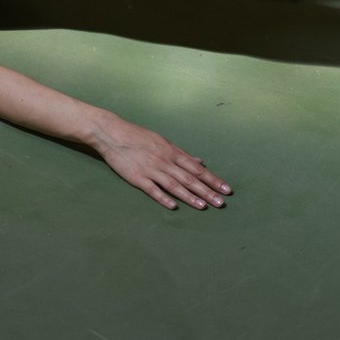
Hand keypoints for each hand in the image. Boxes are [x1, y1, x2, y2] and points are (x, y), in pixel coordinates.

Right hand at [91, 117, 231, 210]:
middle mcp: (165, 161)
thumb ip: (182, 154)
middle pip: (189, 178)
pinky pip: (153, 189)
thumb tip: (200, 162)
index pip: (197, 169)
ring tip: (204, 206)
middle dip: (207, 191)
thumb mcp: (163, 142)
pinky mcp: (137, 178)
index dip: (212, 179)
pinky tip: (174, 206)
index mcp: (172, 152)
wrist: (113, 133)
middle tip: (221, 202)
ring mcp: (151, 170)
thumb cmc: (139, 136)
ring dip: (190, 196)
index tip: (226, 189)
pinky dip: (163, 198)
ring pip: (174, 185)